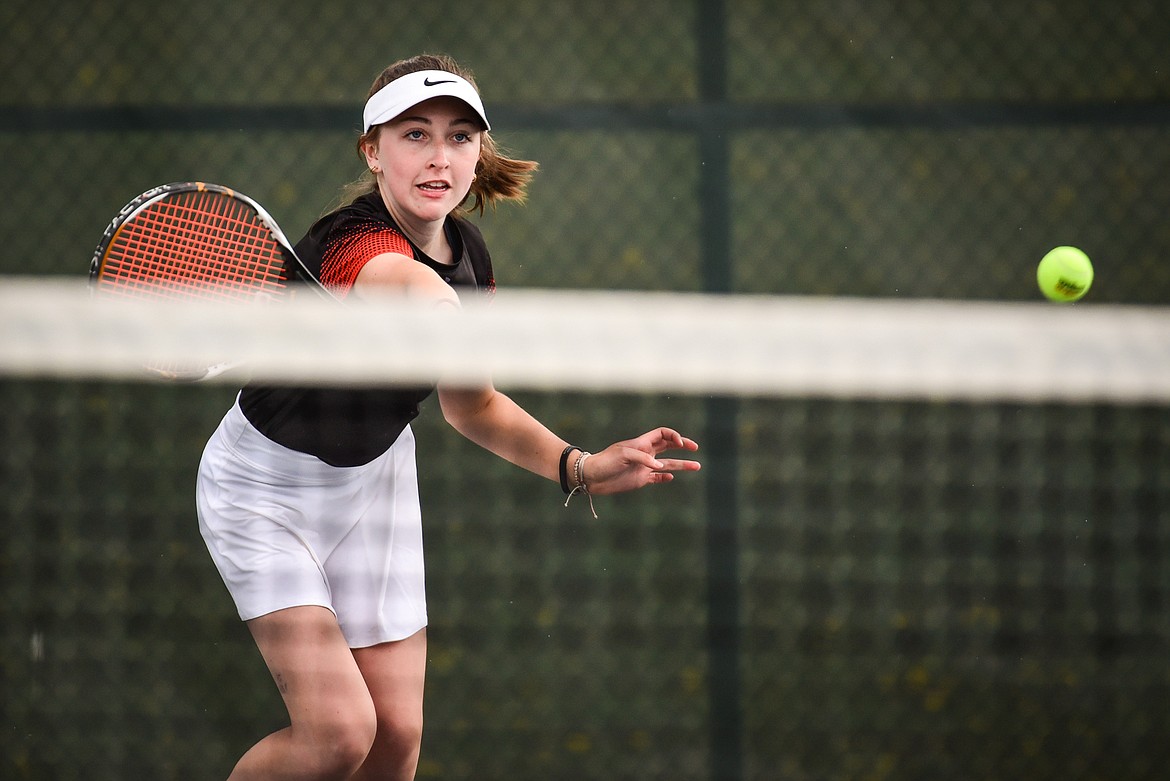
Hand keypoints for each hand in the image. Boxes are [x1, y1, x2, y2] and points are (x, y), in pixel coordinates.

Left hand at [581, 428, 699, 495]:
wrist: (590, 477)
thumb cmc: (604, 461)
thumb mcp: (623, 455)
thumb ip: (643, 459)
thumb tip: (660, 466)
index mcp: (642, 443)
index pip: (662, 434)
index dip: (673, 436)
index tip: (680, 444)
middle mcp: (645, 454)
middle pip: (668, 446)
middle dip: (683, 446)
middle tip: (695, 447)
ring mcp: (643, 467)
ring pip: (667, 464)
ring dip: (682, 464)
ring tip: (697, 466)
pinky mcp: (640, 480)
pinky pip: (656, 478)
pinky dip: (665, 477)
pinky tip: (671, 477)